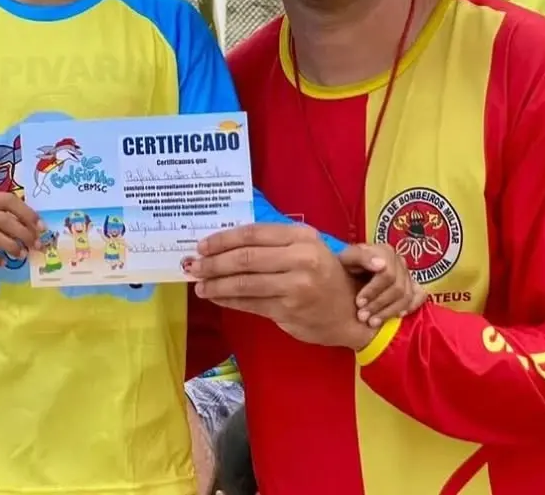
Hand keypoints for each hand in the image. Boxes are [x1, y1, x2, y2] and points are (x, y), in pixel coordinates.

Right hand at [0, 191, 42, 275]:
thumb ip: (15, 220)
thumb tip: (40, 230)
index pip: (9, 200)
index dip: (27, 213)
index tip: (42, 228)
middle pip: (3, 219)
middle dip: (23, 233)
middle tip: (35, 245)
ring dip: (11, 246)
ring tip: (22, 255)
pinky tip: (2, 262)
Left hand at [185, 224, 375, 350]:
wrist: (350, 310)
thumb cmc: (323, 274)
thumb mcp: (306, 248)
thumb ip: (273, 244)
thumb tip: (225, 245)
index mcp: (302, 237)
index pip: (253, 234)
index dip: (223, 239)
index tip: (203, 245)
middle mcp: (300, 258)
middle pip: (245, 258)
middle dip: (214, 262)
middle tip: (194, 265)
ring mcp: (295, 286)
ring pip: (243, 283)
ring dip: (216, 284)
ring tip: (200, 285)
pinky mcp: (288, 310)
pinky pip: (249, 303)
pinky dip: (228, 300)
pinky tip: (216, 297)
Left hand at [339, 244, 426, 327]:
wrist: (349, 273)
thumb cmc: (346, 265)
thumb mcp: (346, 258)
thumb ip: (360, 256)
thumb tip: (381, 265)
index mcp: (385, 252)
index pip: (387, 274)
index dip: (373, 290)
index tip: (359, 302)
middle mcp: (399, 262)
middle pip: (397, 288)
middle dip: (379, 304)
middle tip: (362, 316)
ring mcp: (408, 274)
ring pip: (406, 297)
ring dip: (389, 312)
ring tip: (372, 322)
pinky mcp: (412, 286)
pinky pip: (418, 297)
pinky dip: (410, 307)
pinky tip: (397, 316)